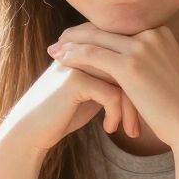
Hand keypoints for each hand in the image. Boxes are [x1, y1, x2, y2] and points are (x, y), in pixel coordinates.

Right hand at [0, 59, 140, 161]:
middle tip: (142, 124)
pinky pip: (112, 94)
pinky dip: (116, 114)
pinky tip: (110, 129)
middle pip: (129, 67)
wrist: (30, 131)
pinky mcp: (75, 80)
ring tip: (131, 131)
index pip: (128, 57)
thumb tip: (145, 81)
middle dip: (140, 98)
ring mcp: (78, 62)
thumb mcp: (92, 93)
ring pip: (124, 80)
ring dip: (131, 110)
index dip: (140, 83)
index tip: (147, 109)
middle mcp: (84, 49)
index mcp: (89, 47)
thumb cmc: (64, 114)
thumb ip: (112, 80)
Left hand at [46, 24, 178, 154]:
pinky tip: (60, 60)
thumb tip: (135, 66)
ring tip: (54, 50)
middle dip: (79, 34)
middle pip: (106, 29)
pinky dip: (74, 55)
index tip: (77, 38)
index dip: (96, 32)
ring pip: (96, 39)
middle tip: (59, 40)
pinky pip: (93, 54)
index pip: (119, 28)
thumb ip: (151, 63)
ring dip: (71, 43)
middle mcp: (152, 33)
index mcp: (161, 33)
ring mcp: (142, 47)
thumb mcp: (167, 76)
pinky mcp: (131, 65)